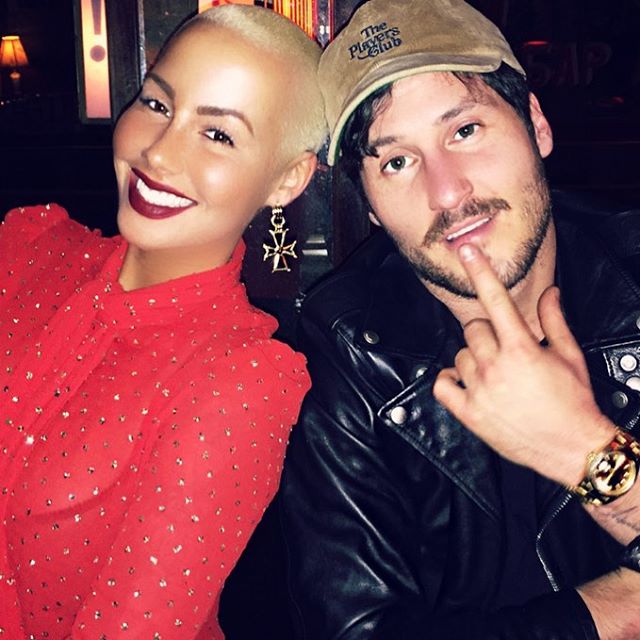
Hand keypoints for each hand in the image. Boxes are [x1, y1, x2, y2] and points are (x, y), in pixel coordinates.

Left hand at [432, 243, 613, 485]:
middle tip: (505, 348)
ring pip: (460, 354)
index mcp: (521, 348)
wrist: (571, 448)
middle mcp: (495, 366)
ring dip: (473, 358)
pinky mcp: (468, 413)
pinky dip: (449, 379)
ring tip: (495, 372)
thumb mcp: (570, 355)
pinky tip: (464, 381)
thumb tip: (550, 291)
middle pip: (473, 328)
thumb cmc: (574, 401)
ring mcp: (479, 390)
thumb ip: (554, 319)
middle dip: (488, 333)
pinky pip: (442, 385)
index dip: (480, 271)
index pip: (495, 300)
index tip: (466, 251)